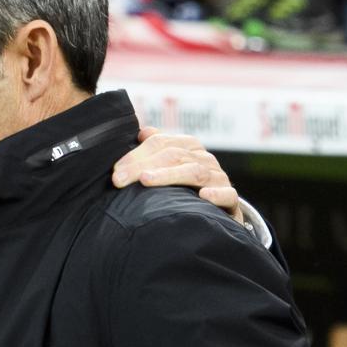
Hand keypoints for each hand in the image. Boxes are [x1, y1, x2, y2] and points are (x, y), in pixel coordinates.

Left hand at [112, 126, 244, 223]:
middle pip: (173, 156)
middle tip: (119, 179)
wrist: (221, 213)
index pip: (160, 143)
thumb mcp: (171, 167)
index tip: (115, 171)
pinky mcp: (231, 201)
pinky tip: (203, 196)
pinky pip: (227, 195)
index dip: (136, 155)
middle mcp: (204, 159)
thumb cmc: (187, 188)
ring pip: (195, 172)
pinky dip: (216, 194)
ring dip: (170, 175)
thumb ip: (156, 150)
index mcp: (188, 147)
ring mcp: (218, 178)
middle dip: (143, 166)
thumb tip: (141, 133)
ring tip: (147, 180)